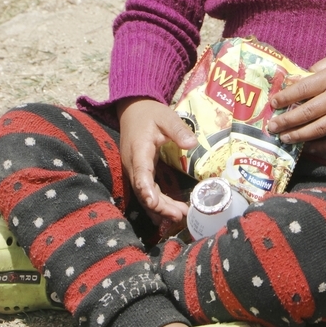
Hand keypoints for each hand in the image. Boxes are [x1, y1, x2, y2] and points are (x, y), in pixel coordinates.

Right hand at [117, 97, 196, 221]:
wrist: (133, 110)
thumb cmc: (150, 114)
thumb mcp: (166, 117)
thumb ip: (178, 130)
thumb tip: (193, 144)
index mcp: (139, 150)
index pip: (140, 173)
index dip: (146, 188)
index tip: (153, 202)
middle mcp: (133, 164)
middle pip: (143, 190)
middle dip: (159, 205)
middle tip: (179, 215)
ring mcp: (134, 169)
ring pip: (144, 194)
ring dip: (160, 207)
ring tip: (179, 216)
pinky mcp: (139, 172)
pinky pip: (146, 190)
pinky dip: (157, 203)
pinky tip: (169, 213)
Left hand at [267, 53, 325, 152]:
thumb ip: (316, 69)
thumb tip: (293, 81)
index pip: (302, 89)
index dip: (285, 97)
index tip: (273, 103)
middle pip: (307, 112)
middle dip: (286, 121)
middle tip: (271, 127)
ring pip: (319, 130)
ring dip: (299, 136)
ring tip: (284, 139)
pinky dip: (320, 147)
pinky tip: (307, 148)